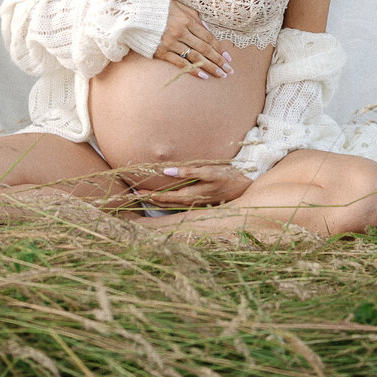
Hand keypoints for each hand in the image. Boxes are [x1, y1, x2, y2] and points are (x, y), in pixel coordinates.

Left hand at [130, 161, 248, 208]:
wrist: (243, 189)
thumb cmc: (226, 177)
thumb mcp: (208, 172)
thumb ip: (188, 172)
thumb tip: (167, 171)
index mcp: (189, 196)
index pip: (164, 198)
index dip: (149, 195)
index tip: (136, 191)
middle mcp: (189, 203)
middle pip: (164, 203)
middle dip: (149, 199)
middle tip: (134, 194)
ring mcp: (193, 204)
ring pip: (170, 205)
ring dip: (157, 201)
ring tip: (144, 195)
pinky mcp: (198, 202)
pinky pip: (177, 204)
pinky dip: (167, 201)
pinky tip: (163, 197)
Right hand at [152, 0, 233, 80]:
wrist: (134, 13)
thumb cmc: (158, 7)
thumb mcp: (179, 5)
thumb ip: (194, 16)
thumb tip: (207, 29)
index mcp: (187, 19)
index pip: (207, 37)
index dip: (219, 48)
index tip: (228, 58)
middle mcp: (180, 32)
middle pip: (204, 49)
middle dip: (218, 61)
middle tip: (229, 71)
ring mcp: (170, 43)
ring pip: (195, 57)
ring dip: (209, 67)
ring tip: (220, 75)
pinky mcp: (161, 51)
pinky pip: (180, 63)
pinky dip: (192, 70)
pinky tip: (203, 76)